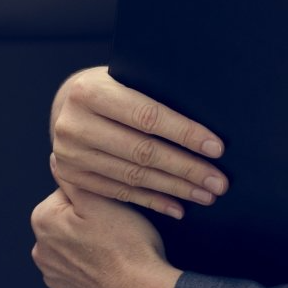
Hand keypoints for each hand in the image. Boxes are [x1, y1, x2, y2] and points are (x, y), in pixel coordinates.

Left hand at [30, 185, 179, 287]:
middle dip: (89, 220)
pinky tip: (111, 267)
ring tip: (116, 248)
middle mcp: (40, 249)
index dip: (94, 196)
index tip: (111, 208)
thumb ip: (71, 176)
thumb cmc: (126, 245)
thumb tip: (56, 158)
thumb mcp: (99, 199)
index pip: (67, 193)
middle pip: (68, 220)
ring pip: (74, 245)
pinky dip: (93, 267)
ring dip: (90, 244)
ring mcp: (54, 275)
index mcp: (42, 220)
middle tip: (117, 229)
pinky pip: (80, 270)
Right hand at [49, 66, 226, 216]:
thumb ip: (154, 96)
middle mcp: (73, 124)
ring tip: (206, 195)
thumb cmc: (111, 89)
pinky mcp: (72, 177)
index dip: (185, 134)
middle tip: (219, 182)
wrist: (68, 106)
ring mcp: (69, 154)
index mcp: (88, 91)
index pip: (147, 116)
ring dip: (175, 189)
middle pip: (142, 151)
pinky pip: (120, 193)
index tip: (217, 149)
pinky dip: (152, 201)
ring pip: (133, 176)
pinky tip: (178, 207)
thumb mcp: (125, 79)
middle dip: (186, 168)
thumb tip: (207, 122)